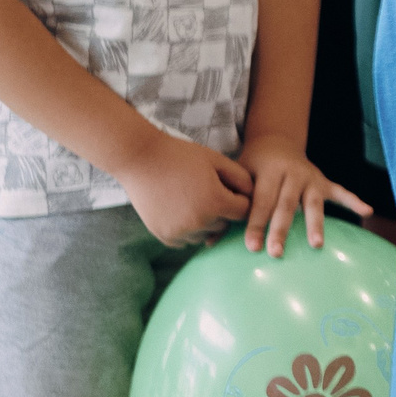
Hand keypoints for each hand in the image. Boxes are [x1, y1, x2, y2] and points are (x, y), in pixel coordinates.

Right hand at [118, 129, 254, 247]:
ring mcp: (180, 231)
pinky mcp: (164, 236)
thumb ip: (241, 178)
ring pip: (205, 234)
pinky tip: (180, 209)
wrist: (140, 160)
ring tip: (192, 198)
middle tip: (207, 190)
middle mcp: (199, 222)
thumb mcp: (217, 160)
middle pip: (224, 224)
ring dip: (205, 222)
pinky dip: (187, 229)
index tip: (229, 187)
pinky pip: (186, 240)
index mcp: (216, 202)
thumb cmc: (181, 156)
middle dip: (222, 210)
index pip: (243, 211)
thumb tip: (255, 195)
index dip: (239, 198)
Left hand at [240, 138, 373, 255]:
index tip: (252, 246)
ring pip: (313, 203)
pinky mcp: (324, 182)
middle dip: (281, 229)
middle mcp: (292, 173)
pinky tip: (367, 211)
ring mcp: (311, 177)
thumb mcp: (239, 176)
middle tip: (276, 252)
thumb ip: (232, 204)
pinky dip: (354, 201)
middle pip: (287, 205)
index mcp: (269, 170)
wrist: (276, 142)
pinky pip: (341, 192)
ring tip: (317, 244)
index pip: (262, 200)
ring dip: (315, 224)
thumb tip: (213, 240)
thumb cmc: (253, 167)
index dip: (256, 223)